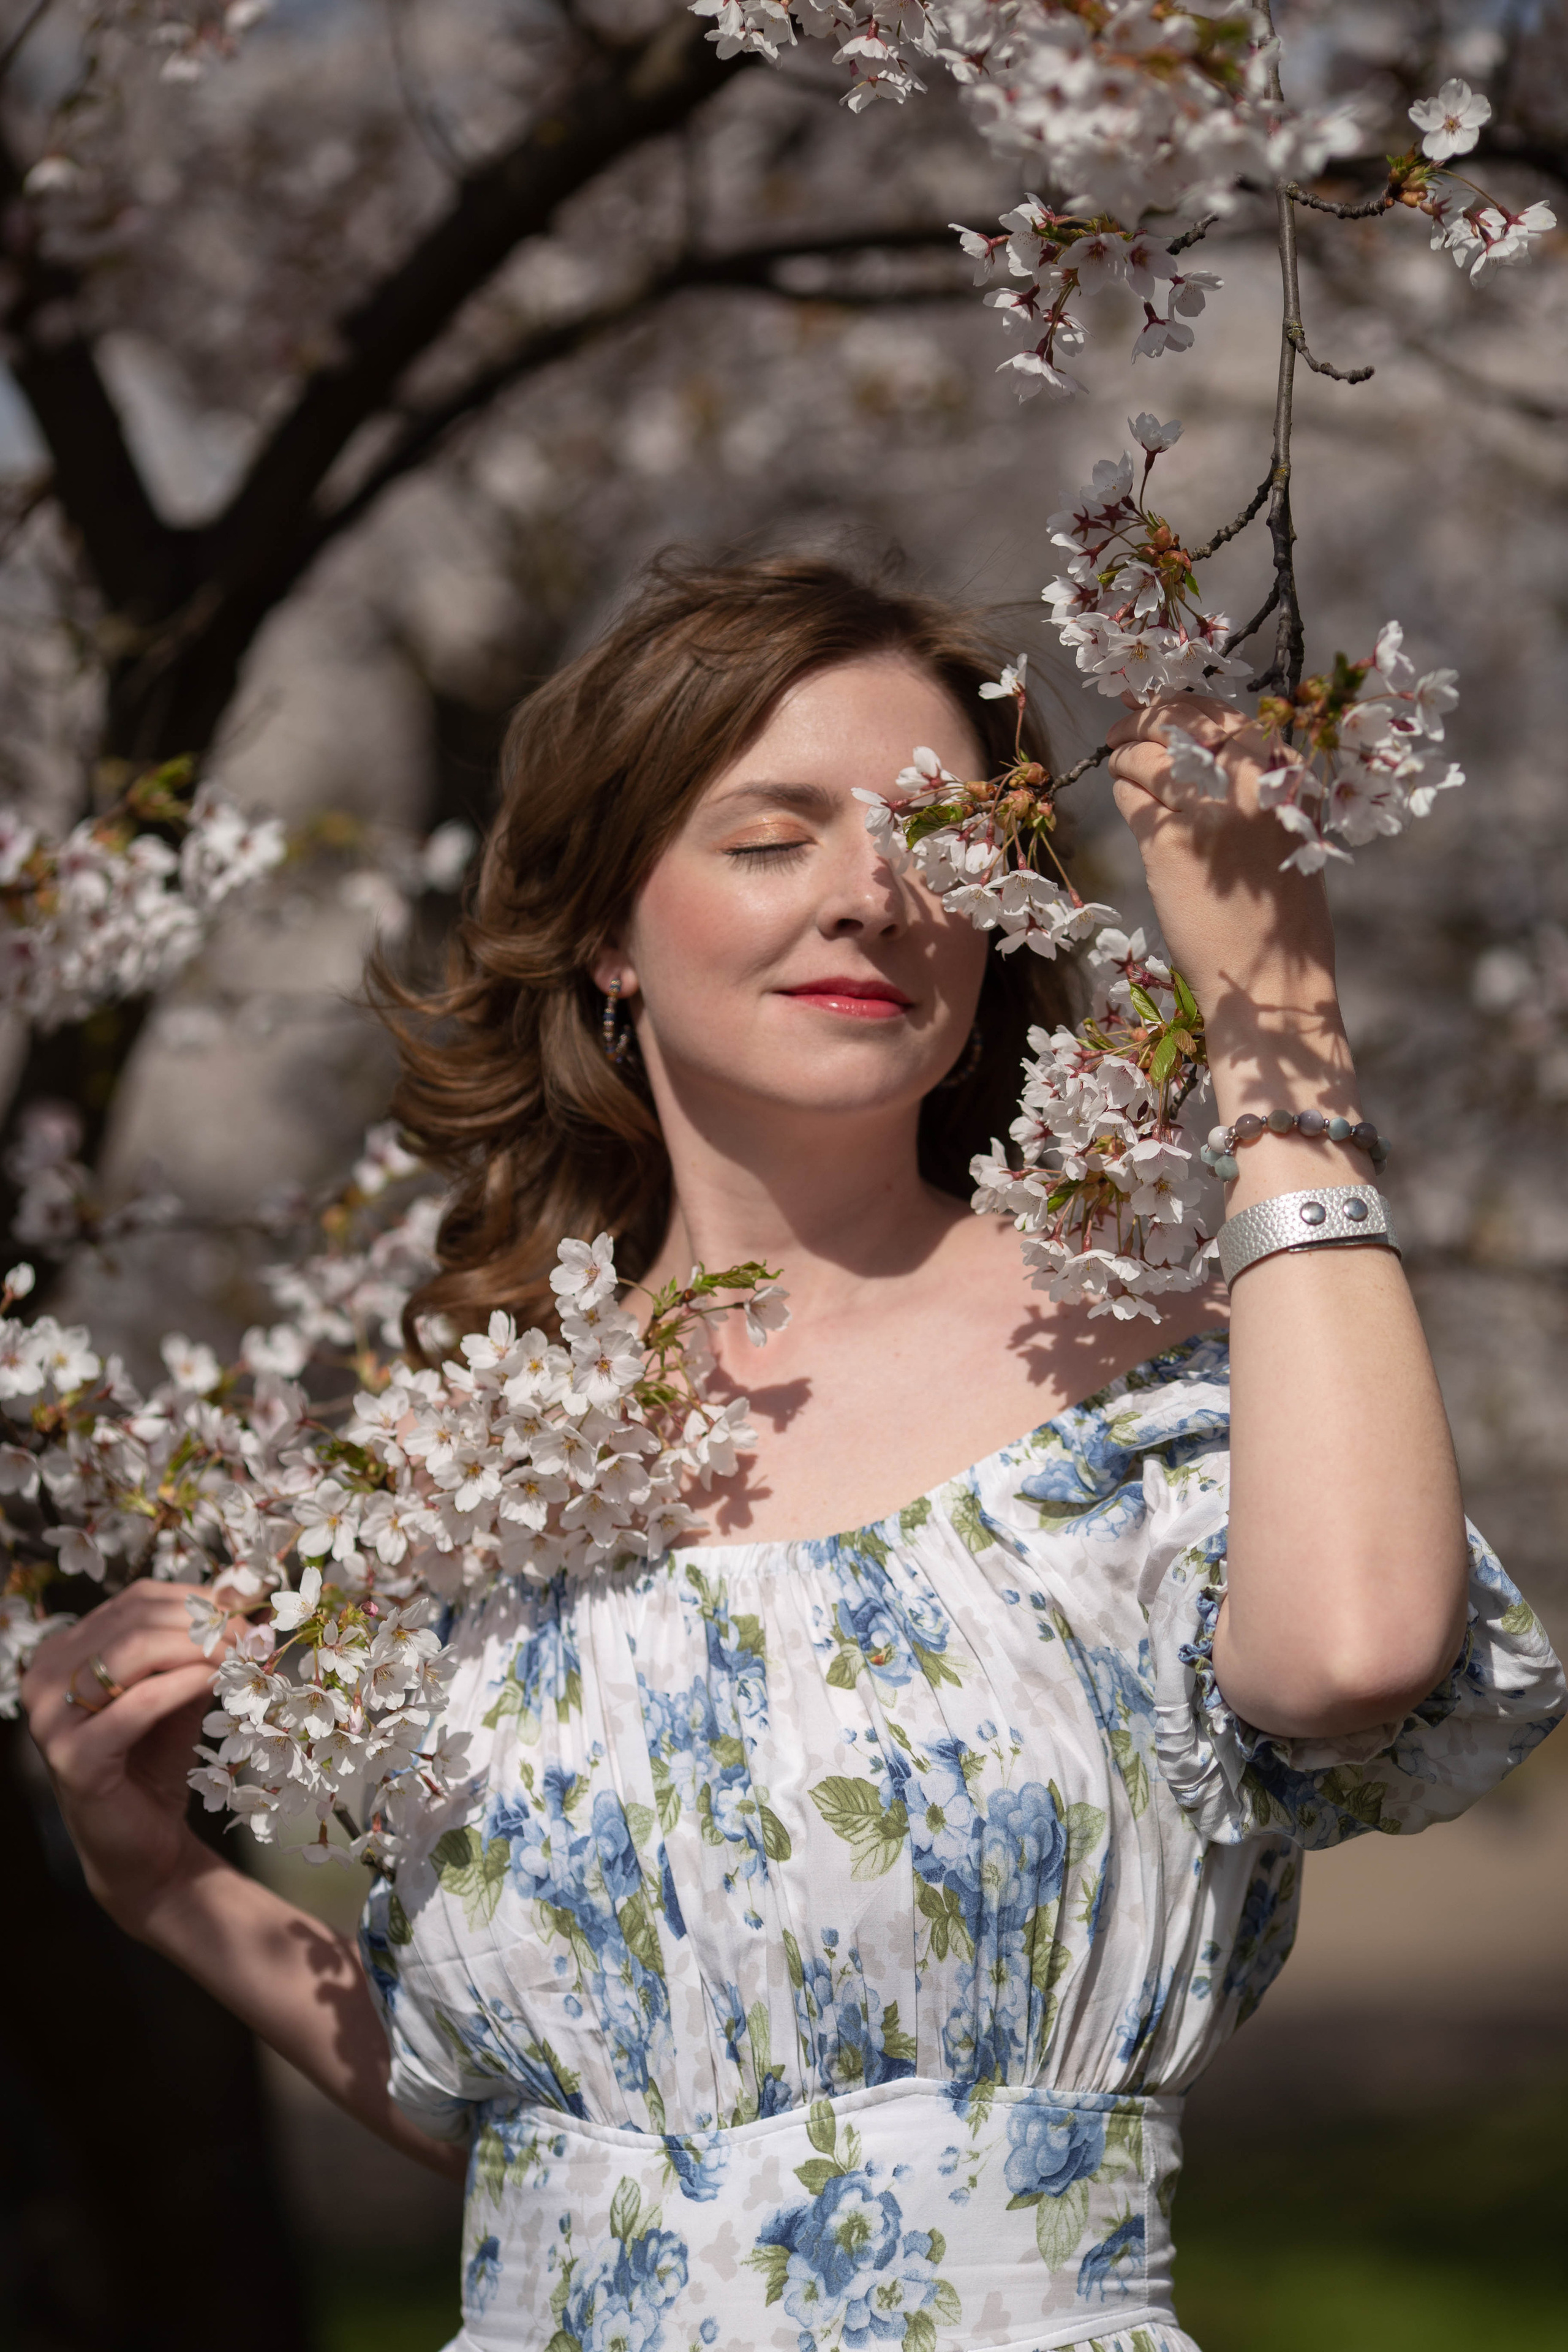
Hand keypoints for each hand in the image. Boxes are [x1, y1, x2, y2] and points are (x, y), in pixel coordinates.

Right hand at [21, 1582, 230, 1935]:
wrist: (143, 1846)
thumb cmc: (157, 1760)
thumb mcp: (180, 1688)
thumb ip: (203, 1643)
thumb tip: (250, 1591)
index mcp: (62, 1653)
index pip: (135, 1600)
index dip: (198, 1599)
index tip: (250, 1608)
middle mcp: (43, 1678)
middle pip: (135, 1621)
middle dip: (204, 1622)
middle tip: (255, 1634)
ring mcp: (51, 1720)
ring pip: (133, 1652)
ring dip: (200, 1648)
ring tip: (244, 1656)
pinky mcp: (73, 1759)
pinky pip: (136, 1705)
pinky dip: (182, 1686)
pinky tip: (216, 1681)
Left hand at [1104, 692, 1337, 1027]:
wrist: (1272, 977)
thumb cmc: (1280, 909)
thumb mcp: (1288, 828)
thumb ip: (1254, 782)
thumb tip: (1199, 739)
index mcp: (1287, 774)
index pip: (1225, 715)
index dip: (1183, 708)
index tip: (1160, 713)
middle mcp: (1250, 783)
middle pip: (1180, 722)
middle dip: (1143, 720)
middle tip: (1121, 731)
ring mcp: (1207, 812)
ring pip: (1146, 756)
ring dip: (1124, 757)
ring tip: (1120, 766)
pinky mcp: (1168, 844)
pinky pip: (1131, 798)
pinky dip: (1124, 795)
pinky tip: (1130, 804)